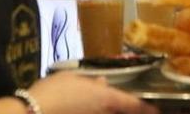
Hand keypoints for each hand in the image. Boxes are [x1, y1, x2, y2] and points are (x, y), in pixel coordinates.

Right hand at [29, 72, 157, 113]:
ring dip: (110, 112)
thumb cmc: (52, 91)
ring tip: (103, 106)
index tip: (156, 111)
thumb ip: (90, 82)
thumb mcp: (72, 79)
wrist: (33, 113)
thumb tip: (102, 82)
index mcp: (106, 98)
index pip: (134, 105)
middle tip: (129, 107)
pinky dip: (97, 113)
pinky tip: (85, 109)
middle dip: (128, 112)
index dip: (147, 109)